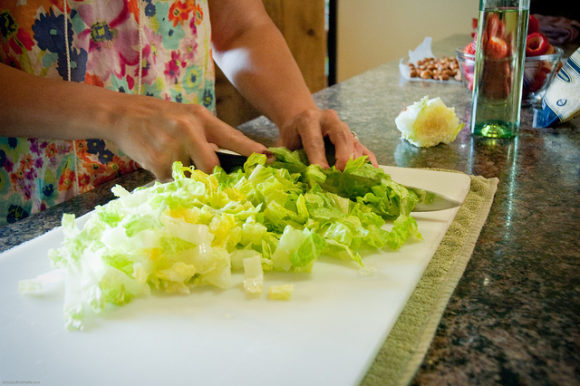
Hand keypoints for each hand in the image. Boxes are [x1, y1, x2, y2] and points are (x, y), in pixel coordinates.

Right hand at [106, 94, 267, 179]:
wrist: (122, 114)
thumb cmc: (161, 117)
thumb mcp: (189, 117)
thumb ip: (209, 137)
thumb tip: (229, 164)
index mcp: (201, 118)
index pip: (233, 138)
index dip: (253, 152)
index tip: (271, 160)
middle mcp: (189, 130)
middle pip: (213, 167)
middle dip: (212, 176)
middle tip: (206, 176)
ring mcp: (172, 147)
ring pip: (191, 177)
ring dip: (185, 175)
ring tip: (170, 155)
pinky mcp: (156, 162)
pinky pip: (172, 181)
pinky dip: (168, 176)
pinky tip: (157, 159)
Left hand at [277, 108, 377, 169]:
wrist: (302, 118)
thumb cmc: (292, 135)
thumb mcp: (282, 142)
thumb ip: (279, 156)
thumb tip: (271, 171)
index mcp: (308, 120)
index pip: (315, 141)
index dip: (318, 159)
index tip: (321, 175)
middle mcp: (330, 120)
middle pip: (342, 138)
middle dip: (343, 159)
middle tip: (341, 178)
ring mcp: (345, 127)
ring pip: (354, 144)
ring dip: (355, 164)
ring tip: (354, 183)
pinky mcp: (354, 137)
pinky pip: (364, 150)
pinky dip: (368, 164)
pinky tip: (370, 177)